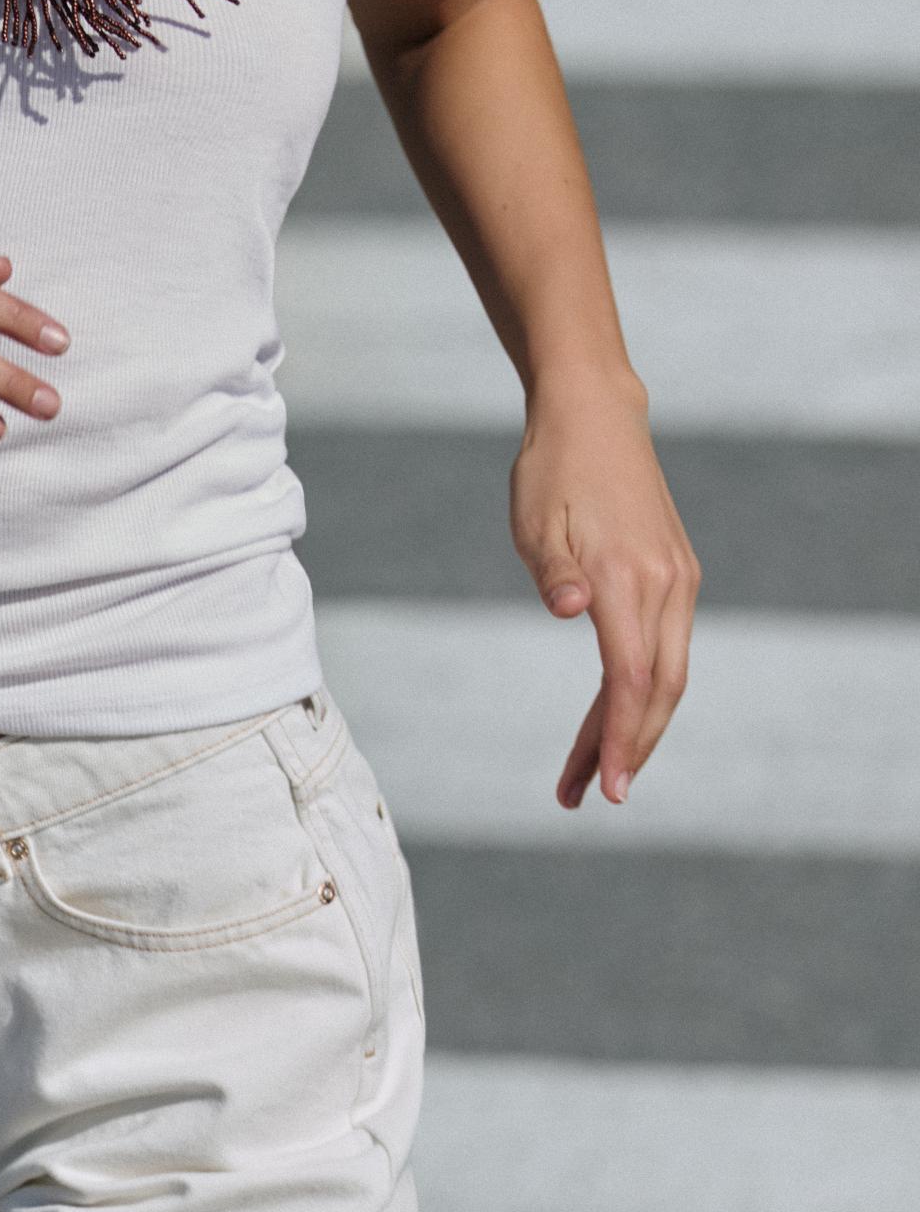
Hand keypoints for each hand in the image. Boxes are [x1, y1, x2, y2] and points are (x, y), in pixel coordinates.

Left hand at [509, 371, 700, 808]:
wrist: (596, 415)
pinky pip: (664, 649)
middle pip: (658, 690)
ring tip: (590, 771)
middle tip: (590, 796)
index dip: (621, 736)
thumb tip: (570, 610)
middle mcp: (665, 584)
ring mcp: (678, 581)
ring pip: (667, 675)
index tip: (607, 785)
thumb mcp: (533, 518)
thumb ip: (553, 571)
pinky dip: (642, 691)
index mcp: (627, 576)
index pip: (630, 677)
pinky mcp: (676, 576)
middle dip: (629, 749)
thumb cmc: (552, 469)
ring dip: (634, 727)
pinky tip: (612, 717)